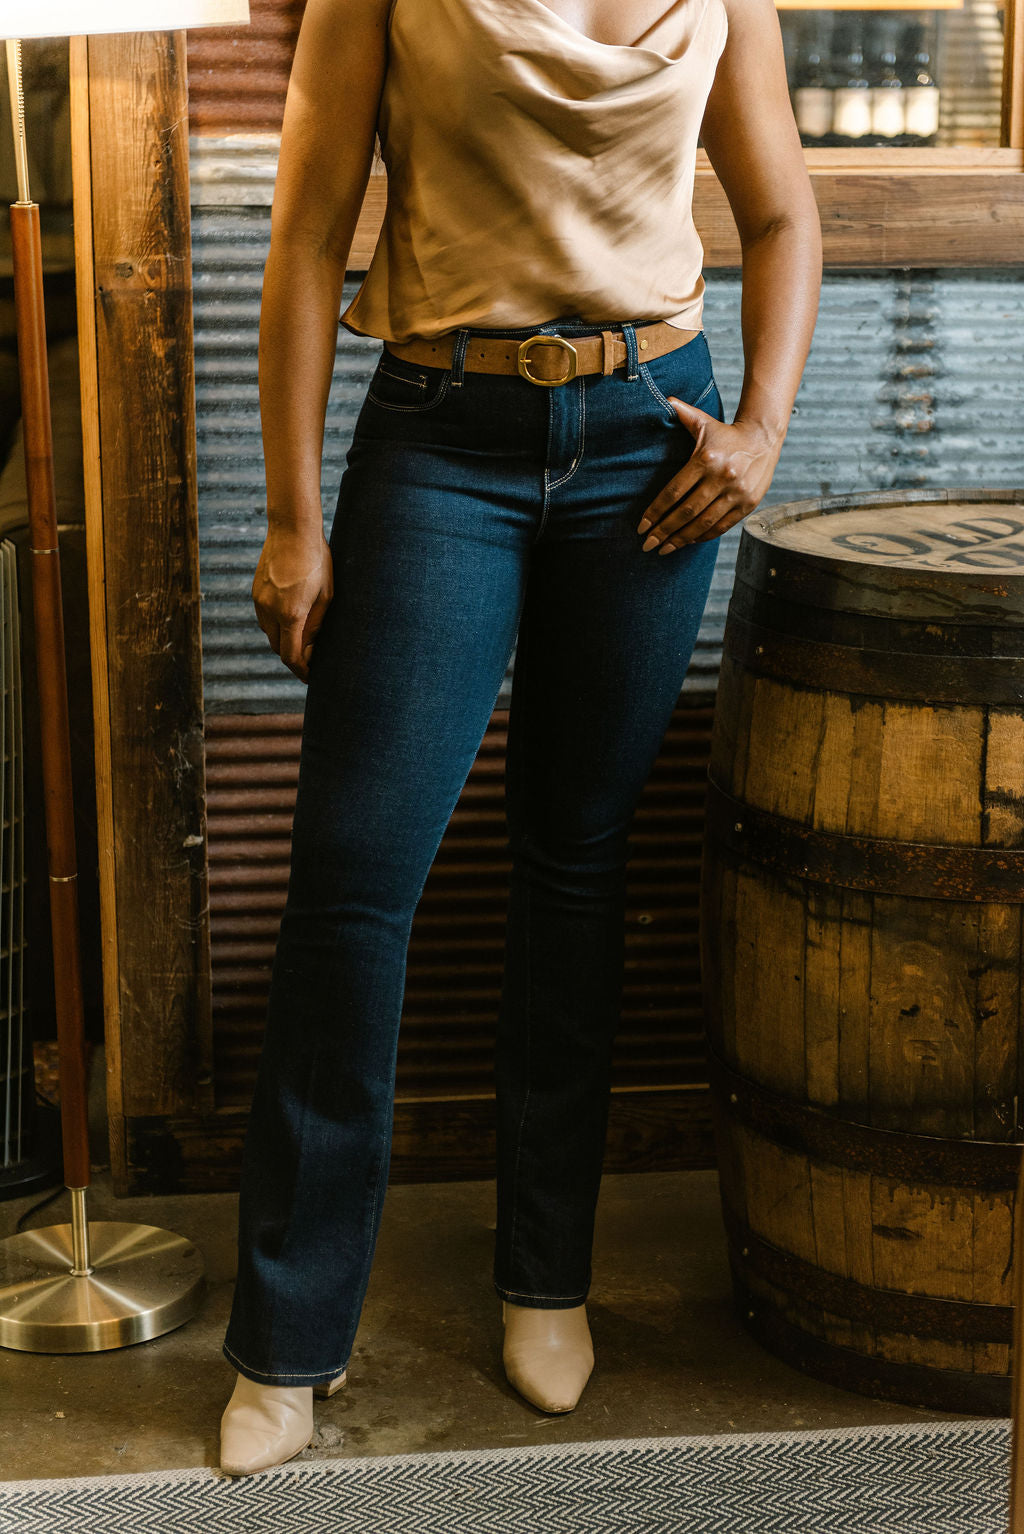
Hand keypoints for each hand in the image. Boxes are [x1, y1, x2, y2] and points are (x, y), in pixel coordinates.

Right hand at [251, 525, 333, 683]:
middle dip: (293, 657)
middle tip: (311, 658)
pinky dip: (276, 624)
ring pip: (269, 633)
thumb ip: (316, 624)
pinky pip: (264, 618)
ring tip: (303, 637)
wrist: (292, 530)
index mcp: (291, 614)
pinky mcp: (255, 592)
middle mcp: (270, 611)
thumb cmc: (317, 561)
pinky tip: (291, 617)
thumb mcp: (326, 596)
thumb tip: (311, 646)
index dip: (302, 670)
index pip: (291, 656)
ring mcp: (259, 601)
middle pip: (278, 648)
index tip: (311, 677)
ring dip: (284, 640)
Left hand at [636, 399, 784, 551]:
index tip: (642, 527)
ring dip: (681, 539)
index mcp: (706, 459)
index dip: (656, 512)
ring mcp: (736, 493)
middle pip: (686, 512)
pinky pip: (721, 526)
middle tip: (647, 545)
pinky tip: (687, 542)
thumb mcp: (704, 422)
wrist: (764, 438)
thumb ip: (682, 414)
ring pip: (703, 524)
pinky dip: (703, 536)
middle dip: (664, 531)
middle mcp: (722, 477)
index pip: (674, 492)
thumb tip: (665, 399)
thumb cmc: (726, 433)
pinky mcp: (748, 504)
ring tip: (664, 549)